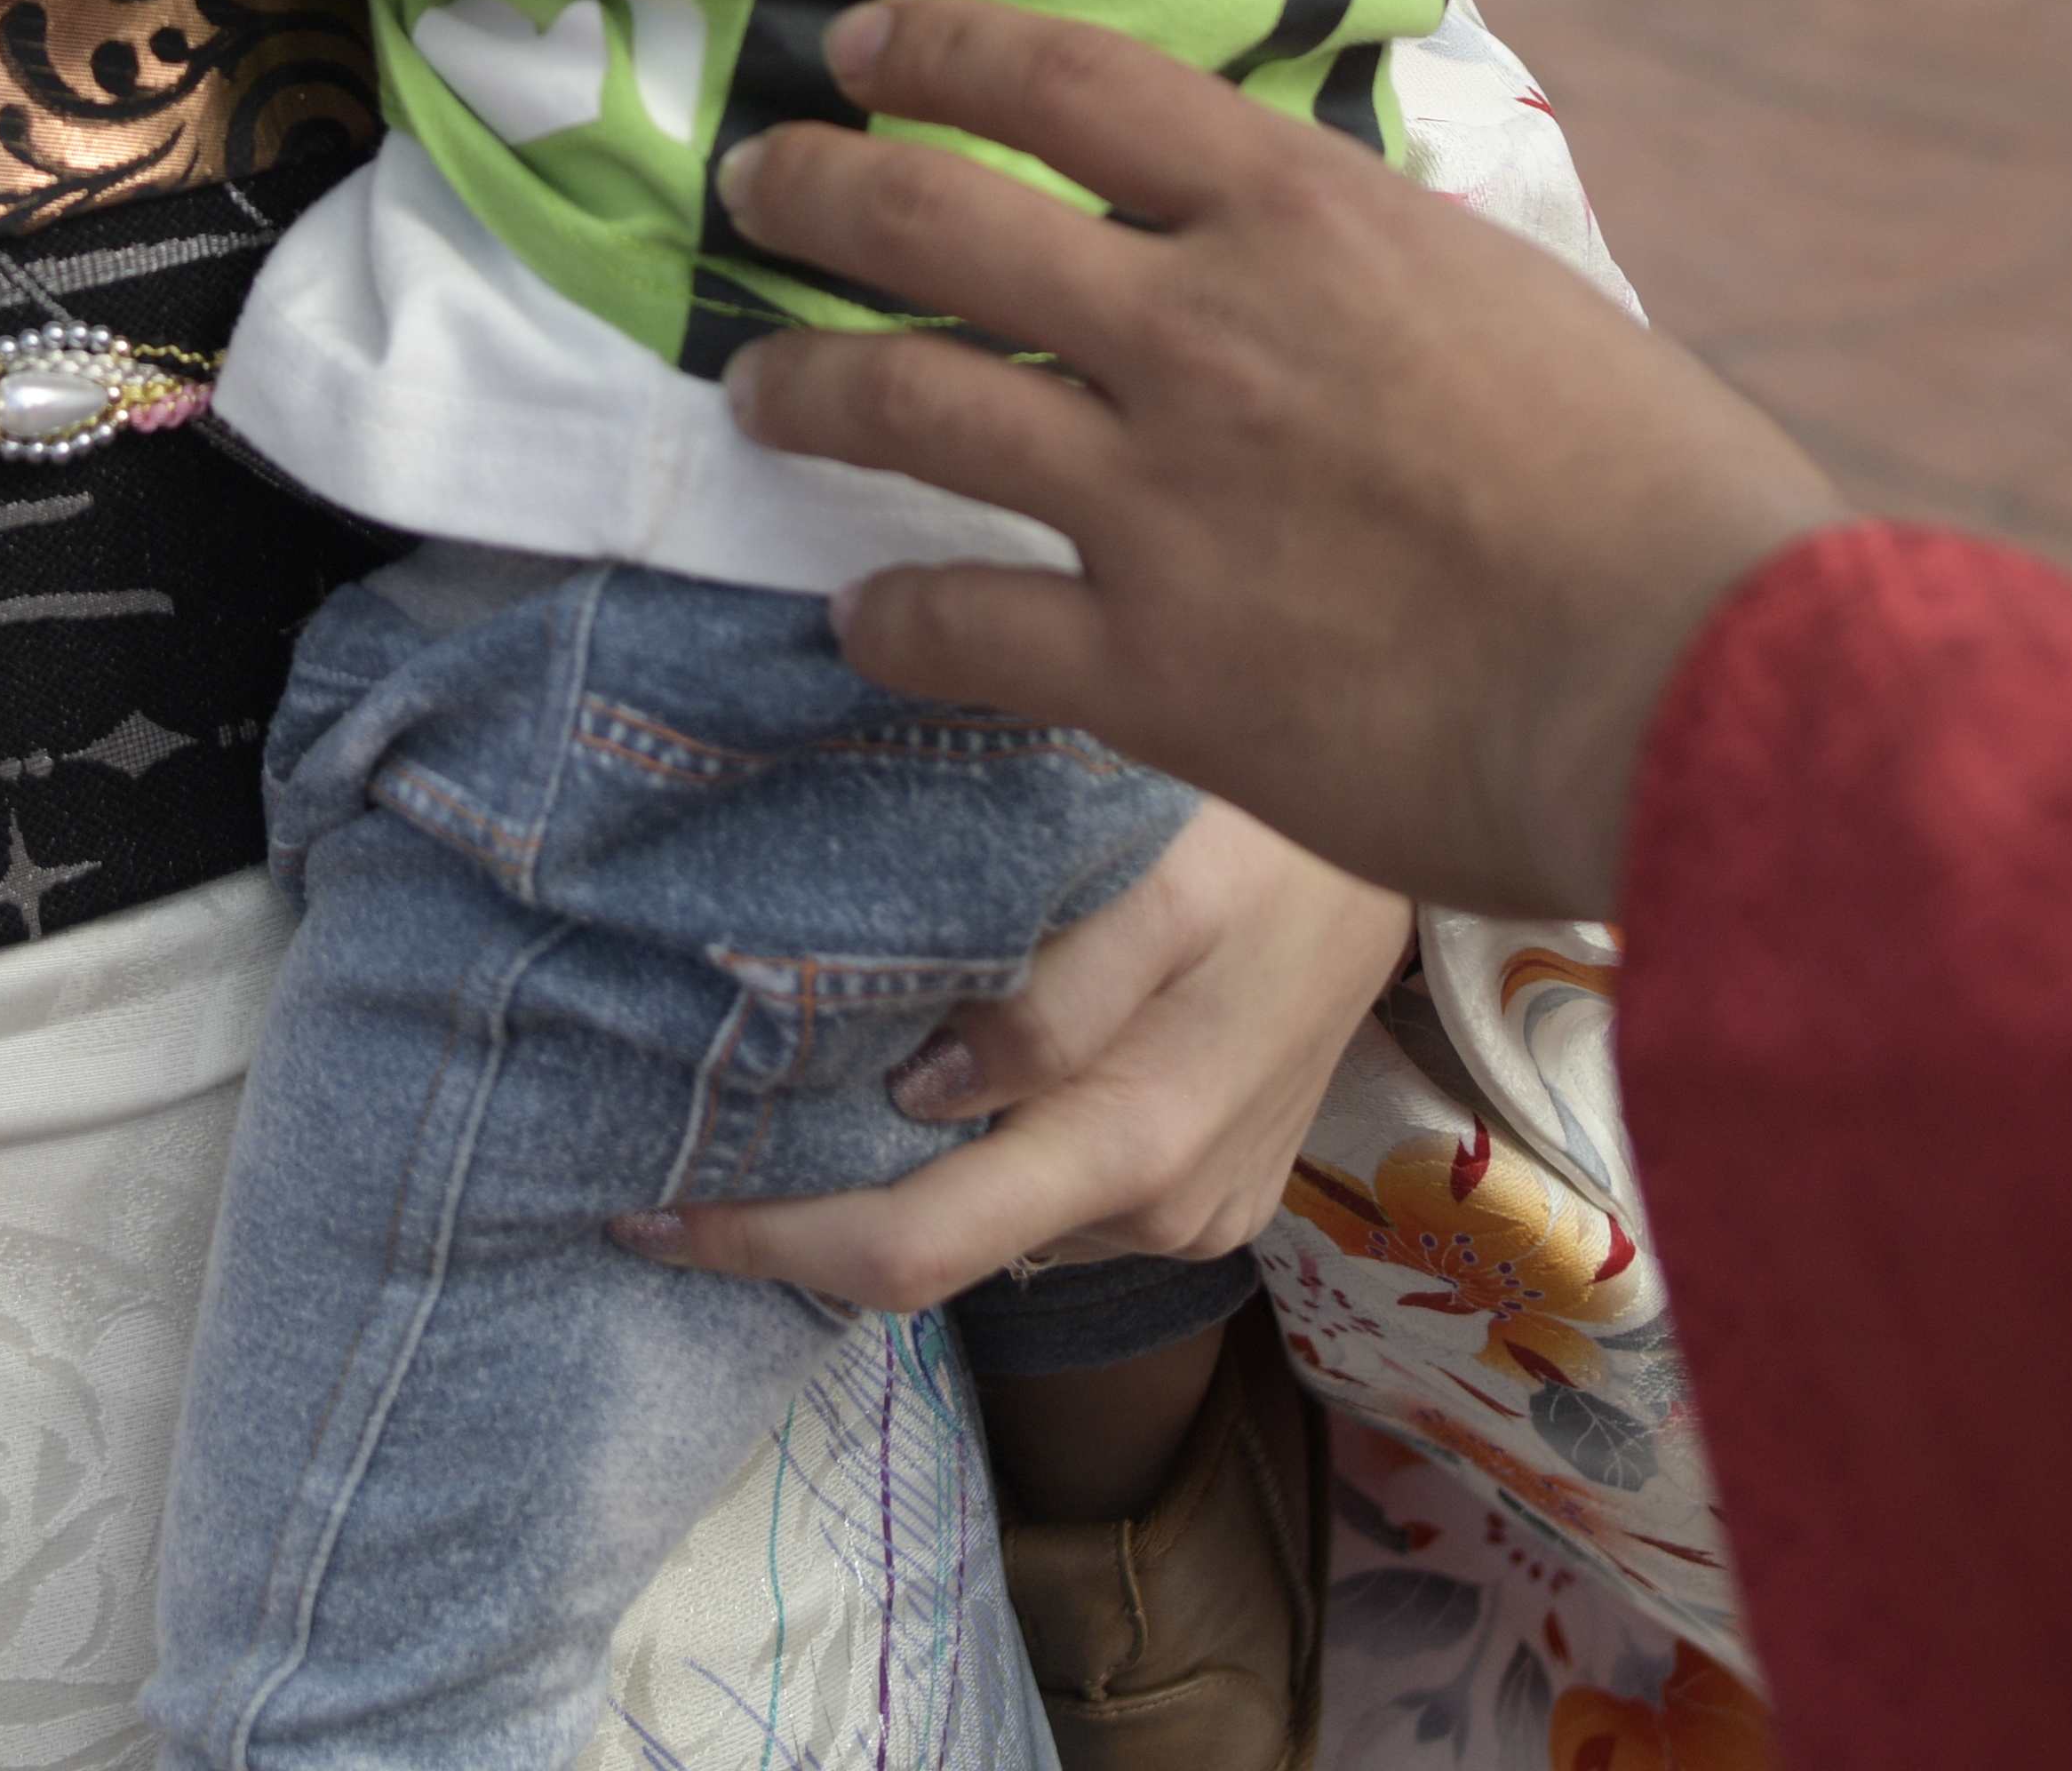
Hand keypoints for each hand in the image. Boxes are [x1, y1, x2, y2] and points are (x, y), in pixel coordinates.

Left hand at [617, 797, 1409, 1306]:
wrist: (1435, 808)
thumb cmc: (1267, 814)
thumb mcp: (1162, 869)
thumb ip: (1053, 989)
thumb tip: (926, 1086)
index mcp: (1133, 1140)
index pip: (907, 1248)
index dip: (764, 1234)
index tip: (636, 1203)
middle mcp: (1157, 1202)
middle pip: (929, 1263)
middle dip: (786, 1237)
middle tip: (652, 1195)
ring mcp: (1193, 1207)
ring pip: (994, 1221)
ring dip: (888, 1176)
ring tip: (777, 1096)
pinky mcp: (1216, 1191)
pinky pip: (1057, 1196)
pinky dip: (977, 1154)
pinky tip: (925, 1079)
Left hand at [713, 0, 1847, 920]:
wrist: (1700, 682)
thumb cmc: (1667, 498)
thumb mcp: (1517, 306)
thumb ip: (1387, 276)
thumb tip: (1341, 264)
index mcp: (1306, 216)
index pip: (1071, 81)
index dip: (940, 50)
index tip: (863, 47)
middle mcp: (1201, 331)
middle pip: (939, 217)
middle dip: (818, 189)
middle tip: (760, 188)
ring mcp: (1160, 498)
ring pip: (910, 400)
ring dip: (810, 386)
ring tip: (762, 391)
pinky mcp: (1154, 669)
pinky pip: (959, 623)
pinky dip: (890, 615)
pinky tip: (867, 617)